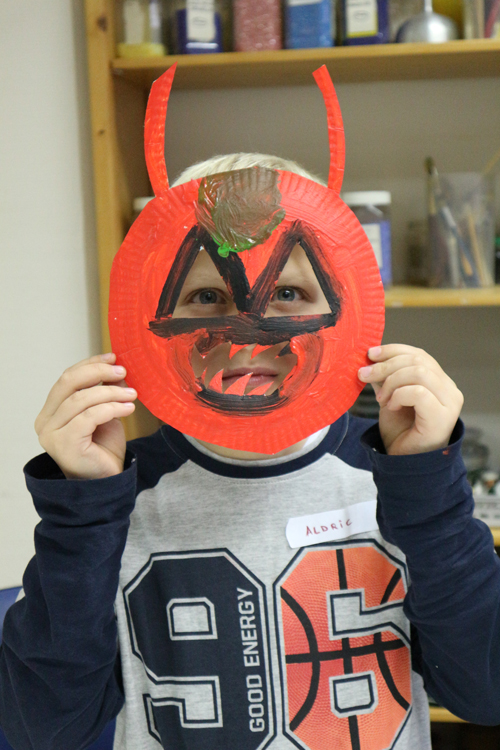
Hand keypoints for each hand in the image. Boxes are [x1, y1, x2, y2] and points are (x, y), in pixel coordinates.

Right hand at [35, 353, 136, 479]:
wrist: (107, 481)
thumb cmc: (103, 449)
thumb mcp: (105, 413)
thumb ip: (104, 392)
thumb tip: (115, 369)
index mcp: (51, 411)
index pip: (67, 378)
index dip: (90, 364)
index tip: (113, 357)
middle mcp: (45, 421)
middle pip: (69, 383)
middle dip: (98, 372)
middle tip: (123, 372)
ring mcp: (52, 434)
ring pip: (81, 400)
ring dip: (111, 393)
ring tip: (132, 394)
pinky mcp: (64, 444)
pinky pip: (88, 417)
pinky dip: (110, 408)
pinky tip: (127, 408)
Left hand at [358, 344, 463, 455]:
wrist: (403, 462)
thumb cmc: (400, 432)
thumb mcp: (389, 397)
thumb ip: (386, 378)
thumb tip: (371, 357)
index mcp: (439, 382)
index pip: (419, 355)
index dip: (393, 350)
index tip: (370, 354)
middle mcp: (449, 390)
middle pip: (418, 361)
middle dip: (386, 365)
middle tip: (364, 376)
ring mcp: (450, 403)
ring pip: (419, 373)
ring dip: (391, 382)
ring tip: (380, 398)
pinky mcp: (443, 417)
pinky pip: (419, 392)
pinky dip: (399, 395)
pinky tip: (391, 406)